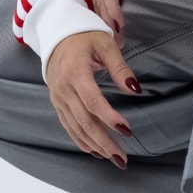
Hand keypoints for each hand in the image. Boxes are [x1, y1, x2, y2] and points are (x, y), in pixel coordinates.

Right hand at [44, 30, 137, 162]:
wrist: (56, 34)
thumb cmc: (84, 36)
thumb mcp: (105, 44)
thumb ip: (120, 67)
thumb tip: (135, 89)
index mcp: (75, 72)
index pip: (93, 101)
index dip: (109, 118)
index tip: (126, 130)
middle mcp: (64, 89)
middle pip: (84, 121)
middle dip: (104, 141)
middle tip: (121, 158)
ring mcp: (58, 98)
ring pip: (76, 128)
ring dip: (94, 145)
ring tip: (112, 158)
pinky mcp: (57, 103)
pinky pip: (68, 126)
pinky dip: (81, 141)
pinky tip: (94, 150)